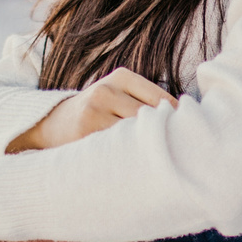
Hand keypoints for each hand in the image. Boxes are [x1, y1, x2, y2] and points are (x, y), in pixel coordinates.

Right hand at [6, 67, 177, 152]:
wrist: (52, 123)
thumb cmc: (99, 111)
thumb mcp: (119, 94)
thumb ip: (147, 101)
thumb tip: (189, 120)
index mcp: (121, 76)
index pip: (162, 100)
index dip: (177, 122)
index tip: (188, 137)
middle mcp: (106, 90)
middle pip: (151, 118)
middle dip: (165, 136)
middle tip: (179, 154)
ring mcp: (93, 111)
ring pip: (135, 134)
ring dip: (149, 149)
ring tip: (159, 162)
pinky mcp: (84, 133)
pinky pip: (117, 148)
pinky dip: (130, 157)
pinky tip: (137, 165)